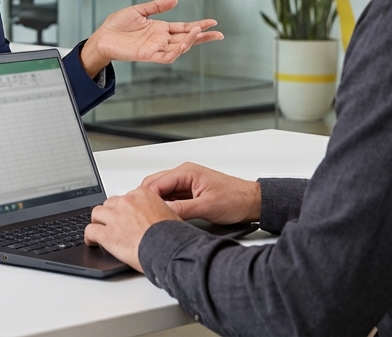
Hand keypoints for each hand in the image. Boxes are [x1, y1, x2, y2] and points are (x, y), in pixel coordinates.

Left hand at [80, 0, 223, 75]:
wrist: (101, 37)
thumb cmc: (117, 25)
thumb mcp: (139, 11)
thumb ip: (157, 6)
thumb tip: (175, 0)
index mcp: (160, 29)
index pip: (184, 28)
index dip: (199, 26)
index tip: (213, 23)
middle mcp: (161, 40)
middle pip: (187, 39)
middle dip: (202, 37)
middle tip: (218, 34)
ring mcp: (155, 48)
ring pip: (179, 48)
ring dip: (190, 41)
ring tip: (199, 31)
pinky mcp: (147, 55)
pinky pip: (165, 57)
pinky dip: (176, 52)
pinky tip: (183, 44)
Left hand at [84, 187, 179, 273]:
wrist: (170, 248)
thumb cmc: (173, 236)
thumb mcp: (169, 214)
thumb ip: (157, 210)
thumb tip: (155, 218)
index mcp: (143, 195)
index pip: (126, 197)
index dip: (124, 208)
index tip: (124, 215)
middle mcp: (127, 202)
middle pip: (110, 203)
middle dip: (111, 214)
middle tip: (113, 224)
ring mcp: (115, 217)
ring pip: (97, 213)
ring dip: (99, 222)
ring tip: (100, 231)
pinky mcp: (107, 234)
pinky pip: (90, 231)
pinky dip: (90, 237)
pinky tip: (92, 242)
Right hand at [140, 163, 260, 224]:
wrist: (252, 202)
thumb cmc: (236, 199)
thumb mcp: (206, 206)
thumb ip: (182, 209)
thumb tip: (162, 213)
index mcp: (186, 172)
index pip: (156, 183)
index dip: (145, 198)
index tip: (139, 211)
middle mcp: (184, 175)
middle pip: (155, 186)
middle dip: (146, 200)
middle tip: (141, 216)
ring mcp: (186, 184)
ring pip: (162, 193)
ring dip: (156, 204)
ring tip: (150, 218)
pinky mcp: (190, 193)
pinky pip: (171, 199)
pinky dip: (166, 207)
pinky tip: (164, 217)